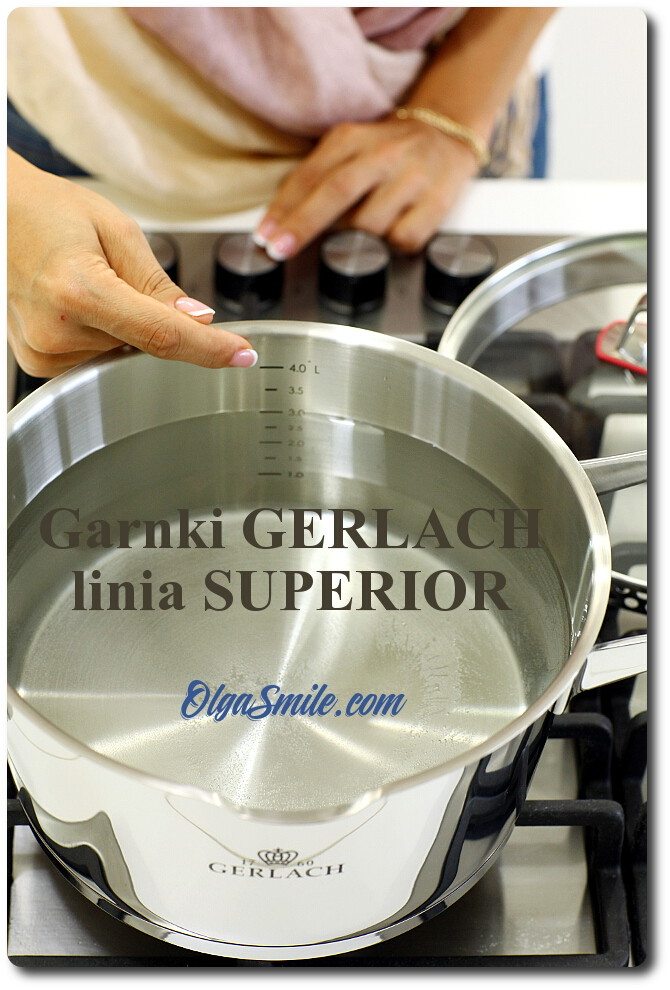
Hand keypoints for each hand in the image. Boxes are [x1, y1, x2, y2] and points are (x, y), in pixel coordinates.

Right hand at [8, 151, 257, 377]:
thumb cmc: (44, 211)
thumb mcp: (114, 230)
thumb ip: (158, 283)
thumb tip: (198, 319)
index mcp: (78, 291)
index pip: (165, 335)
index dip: (210, 348)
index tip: (243, 356)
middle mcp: (56, 331)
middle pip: (144, 343)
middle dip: (152, 316)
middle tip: (116, 273)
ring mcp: (43, 352)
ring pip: (121, 352)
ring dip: (122, 325)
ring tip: (84, 282)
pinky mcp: (38, 363)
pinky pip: (95, 358)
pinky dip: (100, 334)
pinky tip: (75, 305)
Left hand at [254, 117, 479, 257]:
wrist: (448, 133)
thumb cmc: (387, 152)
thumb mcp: (348, 149)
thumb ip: (317, 178)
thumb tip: (281, 222)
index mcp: (352, 138)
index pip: (311, 174)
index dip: (284, 207)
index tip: (265, 235)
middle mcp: (383, 153)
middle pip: (337, 191)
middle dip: (303, 224)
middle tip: (279, 250)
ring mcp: (413, 176)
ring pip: (370, 223)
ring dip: (353, 241)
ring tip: (354, 240)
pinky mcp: (439, 200)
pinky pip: (404, 238)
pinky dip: (390, 247)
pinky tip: (388, 240)